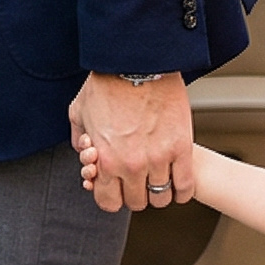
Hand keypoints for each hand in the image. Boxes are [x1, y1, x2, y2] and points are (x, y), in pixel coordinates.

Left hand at [68, 72, 192, 214]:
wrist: (136, 62)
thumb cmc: (107, 84)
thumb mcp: (79, 113)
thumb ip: (79, 139)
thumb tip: (86, 154)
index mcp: (106, 160)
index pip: (109, 202)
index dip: (112, 196)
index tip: (117, 187)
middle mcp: (132, 165)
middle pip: (137, 202)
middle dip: (135, 192)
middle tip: (137, 178)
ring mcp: (159, 158)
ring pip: (162, 196)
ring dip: (159, 191)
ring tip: (157, 177)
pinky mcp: (182, 148)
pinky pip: (185, 185)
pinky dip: (181, 189)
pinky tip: (177, 181)